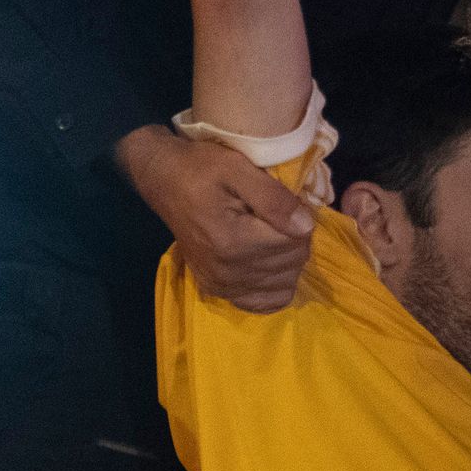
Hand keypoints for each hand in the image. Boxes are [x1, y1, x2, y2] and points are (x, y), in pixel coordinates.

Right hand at [119, 125, 315, 312]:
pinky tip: (266, 261)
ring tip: (268, 233)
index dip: (300, 218)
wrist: (165, 180)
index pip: (295, 242)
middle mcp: (227, 272)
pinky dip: (274, 284)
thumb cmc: (201, 168)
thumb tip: (306, 226)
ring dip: (287, 258)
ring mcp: (222, 286)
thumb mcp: (237, 168)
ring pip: (285, 282)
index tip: (285, 201)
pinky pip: (266, 302)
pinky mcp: (218, 291)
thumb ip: (273, 198)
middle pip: (292, 263)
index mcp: (232, 242)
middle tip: (276, 215)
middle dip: (295, 237)